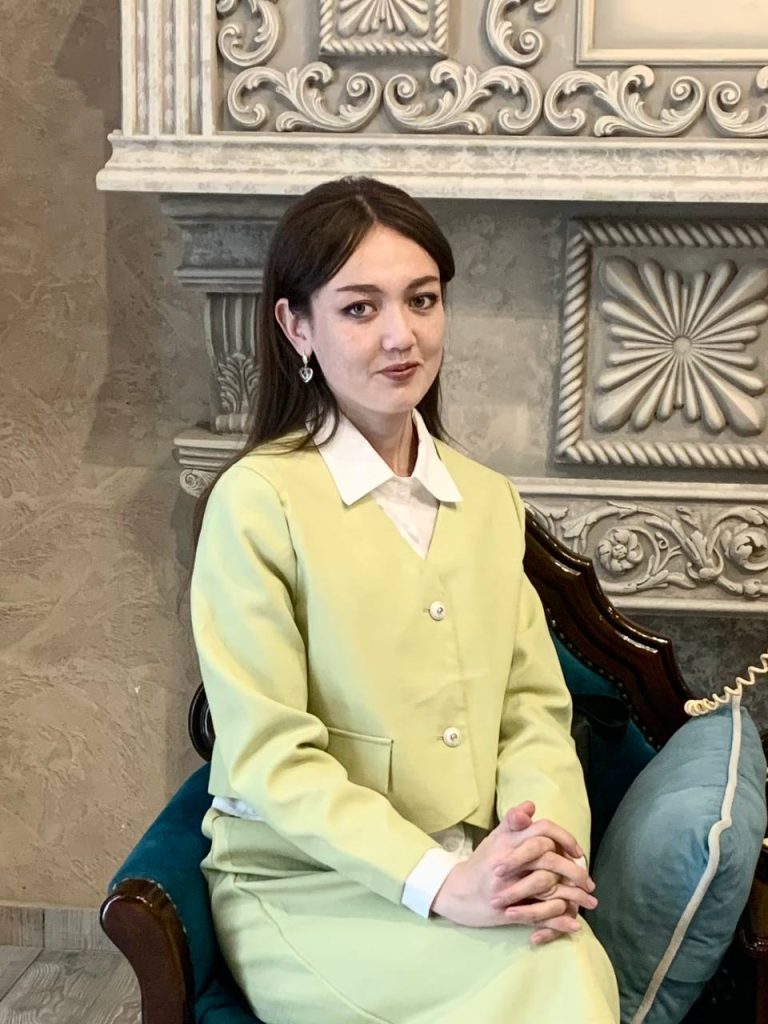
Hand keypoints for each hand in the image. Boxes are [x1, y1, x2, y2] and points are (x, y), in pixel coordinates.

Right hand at [431, 803, 595, 933]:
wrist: (455, 892)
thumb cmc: (481, 863)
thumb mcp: (495, 838)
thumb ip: (514, 822)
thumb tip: (531, 805)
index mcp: (508, 842)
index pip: (542, 831)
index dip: (564, 838)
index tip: (577, 851)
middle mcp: (508, 862)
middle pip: (549, 860)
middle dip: (574, 870)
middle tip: (588, 881)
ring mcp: (508, 888)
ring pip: (547, 888)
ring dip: (573, 897)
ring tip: (589, 902)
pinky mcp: (507, 912)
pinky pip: (537, 915)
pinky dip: (558, 920)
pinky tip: (573, 922)